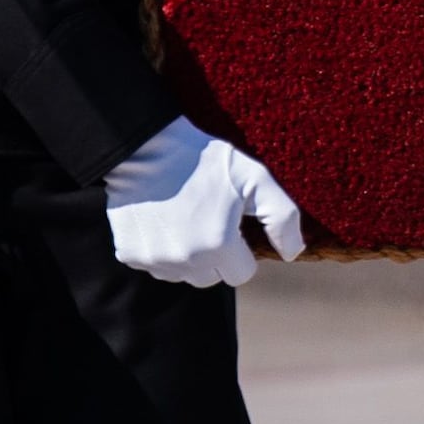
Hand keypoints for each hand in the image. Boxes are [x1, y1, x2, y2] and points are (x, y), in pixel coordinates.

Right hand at [104, 115, 307, 287]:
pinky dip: (160, 250)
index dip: (241, 249)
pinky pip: (155, 266)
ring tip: (185, 218)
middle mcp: (185, 260)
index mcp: (219, 245)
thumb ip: (282, 217)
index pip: (242, 273)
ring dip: (188, 256)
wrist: (146, 146)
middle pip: (212, 278)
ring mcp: (154, 260)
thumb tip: (294, 253)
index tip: (231, 224)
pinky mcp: (129, 254)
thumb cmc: (204, 160)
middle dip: (216, 255)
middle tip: (208, 219)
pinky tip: (162, 221)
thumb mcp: (255, 177)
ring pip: (183, 275)